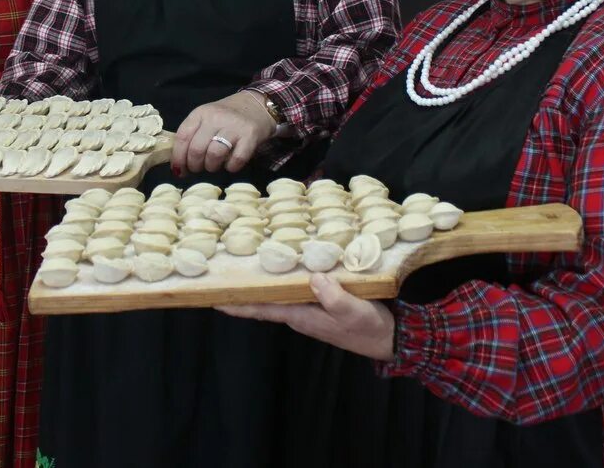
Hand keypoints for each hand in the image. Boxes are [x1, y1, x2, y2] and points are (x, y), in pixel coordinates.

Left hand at [172, 91, 274, 175]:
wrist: (257, 105)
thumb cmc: (226, 116)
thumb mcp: (206, 118)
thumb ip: (192, 136)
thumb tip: (178, 165)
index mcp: (201, 113)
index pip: (182, 137)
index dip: (178, 157)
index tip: (178, 170)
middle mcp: (215, 118)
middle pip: (196, 149)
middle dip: (194, 165)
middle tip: (198, 169)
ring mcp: (234, 127)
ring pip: (214, 155)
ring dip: (211, 167)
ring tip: (214, 166)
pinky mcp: (250, 136)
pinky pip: (236, 160)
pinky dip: (231, 167)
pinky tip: (230, 164)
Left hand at [217, 273, 395, 360]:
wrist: (390, 337)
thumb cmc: (370, 326)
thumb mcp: (354, 311)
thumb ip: (334, 297)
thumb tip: (314, 278)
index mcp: (301, 315)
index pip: (261, 309)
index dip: (237, 304)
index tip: (213, 299)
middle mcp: (299, 312)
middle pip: (263, 301)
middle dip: (242, 290)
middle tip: (219, 274)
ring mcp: (309, 307)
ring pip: (277, 294)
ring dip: (259, 283)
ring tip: (239, 266)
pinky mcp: (320, 301)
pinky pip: (293, 289)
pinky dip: (282, 278)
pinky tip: (279, 265)